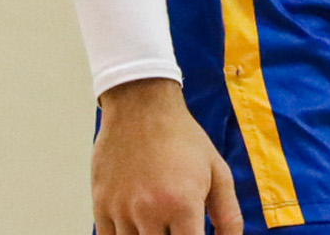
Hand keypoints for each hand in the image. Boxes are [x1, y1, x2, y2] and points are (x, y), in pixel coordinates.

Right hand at [94, 78, 242, 234]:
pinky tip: (138, 228)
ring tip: (157, 225)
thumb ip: (228, 215)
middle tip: (174, 225)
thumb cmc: (183, 138)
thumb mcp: (217, 171)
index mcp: (182, 204)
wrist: (141, 105)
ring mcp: (121, 209)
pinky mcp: (100, 204)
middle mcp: (149, 210)